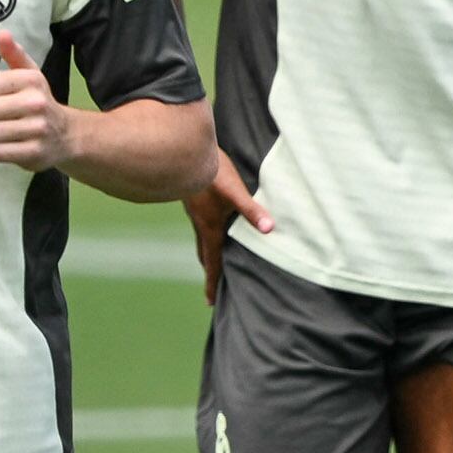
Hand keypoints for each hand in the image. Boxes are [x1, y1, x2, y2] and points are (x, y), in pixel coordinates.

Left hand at [0, 32, 76, 170]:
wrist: (68, 135)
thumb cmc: (38, 100)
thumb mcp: (29, 74)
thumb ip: (13, 53)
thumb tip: (2, 33)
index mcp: (32, 80)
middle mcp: (37, 103)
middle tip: (1, 116)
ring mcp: (37, 130)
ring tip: (5, 131)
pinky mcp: (34, 153)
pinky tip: (10, 145)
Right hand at [183, 145, 274, 301]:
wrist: (184, 151)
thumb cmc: (211, 173)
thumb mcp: (235, 192)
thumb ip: (251, 210)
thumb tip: (268, 228)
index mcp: (209, 228)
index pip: (213, 262)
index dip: (213, 283)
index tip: (210, 302)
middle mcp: (199, 223)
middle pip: (204, 253)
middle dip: (210, 270)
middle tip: (212, 286)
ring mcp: (194, 210)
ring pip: (200, 237)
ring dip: (206, 251)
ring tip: (213, 258)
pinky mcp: (193, 197)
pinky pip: (199, 223)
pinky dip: (205, 232)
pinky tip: (210, 223)